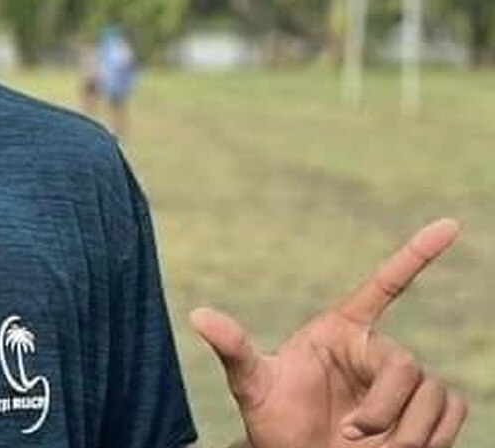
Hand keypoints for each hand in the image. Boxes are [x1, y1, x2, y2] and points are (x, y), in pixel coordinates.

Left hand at [192, 218, 467, 447]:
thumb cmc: (274, 420)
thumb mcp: (251, 385)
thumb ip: (233, 348)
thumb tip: (197, 314)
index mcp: (342, 330)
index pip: (385, 284)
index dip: (417, 253)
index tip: (449, 224)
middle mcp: (377, 349)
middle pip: (408, 368)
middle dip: (385, 411)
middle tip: (353, 436)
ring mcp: (407, 380)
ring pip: (435, 395)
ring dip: (407, 432)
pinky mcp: (429, 410)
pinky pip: (454, 412)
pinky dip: (434, 437)